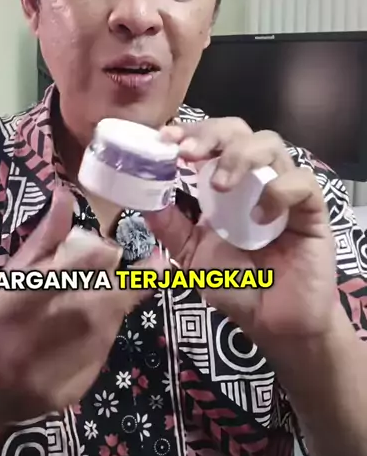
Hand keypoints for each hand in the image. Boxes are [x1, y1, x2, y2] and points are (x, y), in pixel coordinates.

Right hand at [0, 187, 165, 423]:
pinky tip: (67, 345)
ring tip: (69, 318)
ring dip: (105, 310)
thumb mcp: (11, 275)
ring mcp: (88, 353)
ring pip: (116, 318)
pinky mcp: (91, 379)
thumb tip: (65, 194)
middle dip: (119, 283)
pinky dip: (95, 341)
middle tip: (94, 286)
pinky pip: (105, 349)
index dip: (113, 253)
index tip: (114, 252)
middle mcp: (78, 317)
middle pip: (122, 289)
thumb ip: (46, 238)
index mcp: (53, 283)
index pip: (104, 256)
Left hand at [144, 118, 337, 350]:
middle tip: (188, 153)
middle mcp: (254, 179)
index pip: (210, 140)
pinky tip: (262, 217)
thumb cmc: (237, 286)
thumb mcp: (191, 257)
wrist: (274, 326)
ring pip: (271, 144)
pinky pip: (302, 181)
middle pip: (240, 130)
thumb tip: (144, 200)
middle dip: (211, 134)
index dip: (189, 132)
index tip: (165, 139)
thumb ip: (170, 227)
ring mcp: (284, 191)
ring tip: (220, 186)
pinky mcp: (312, 210)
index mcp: (224, 184)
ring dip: (240, 156)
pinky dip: (279, 191)